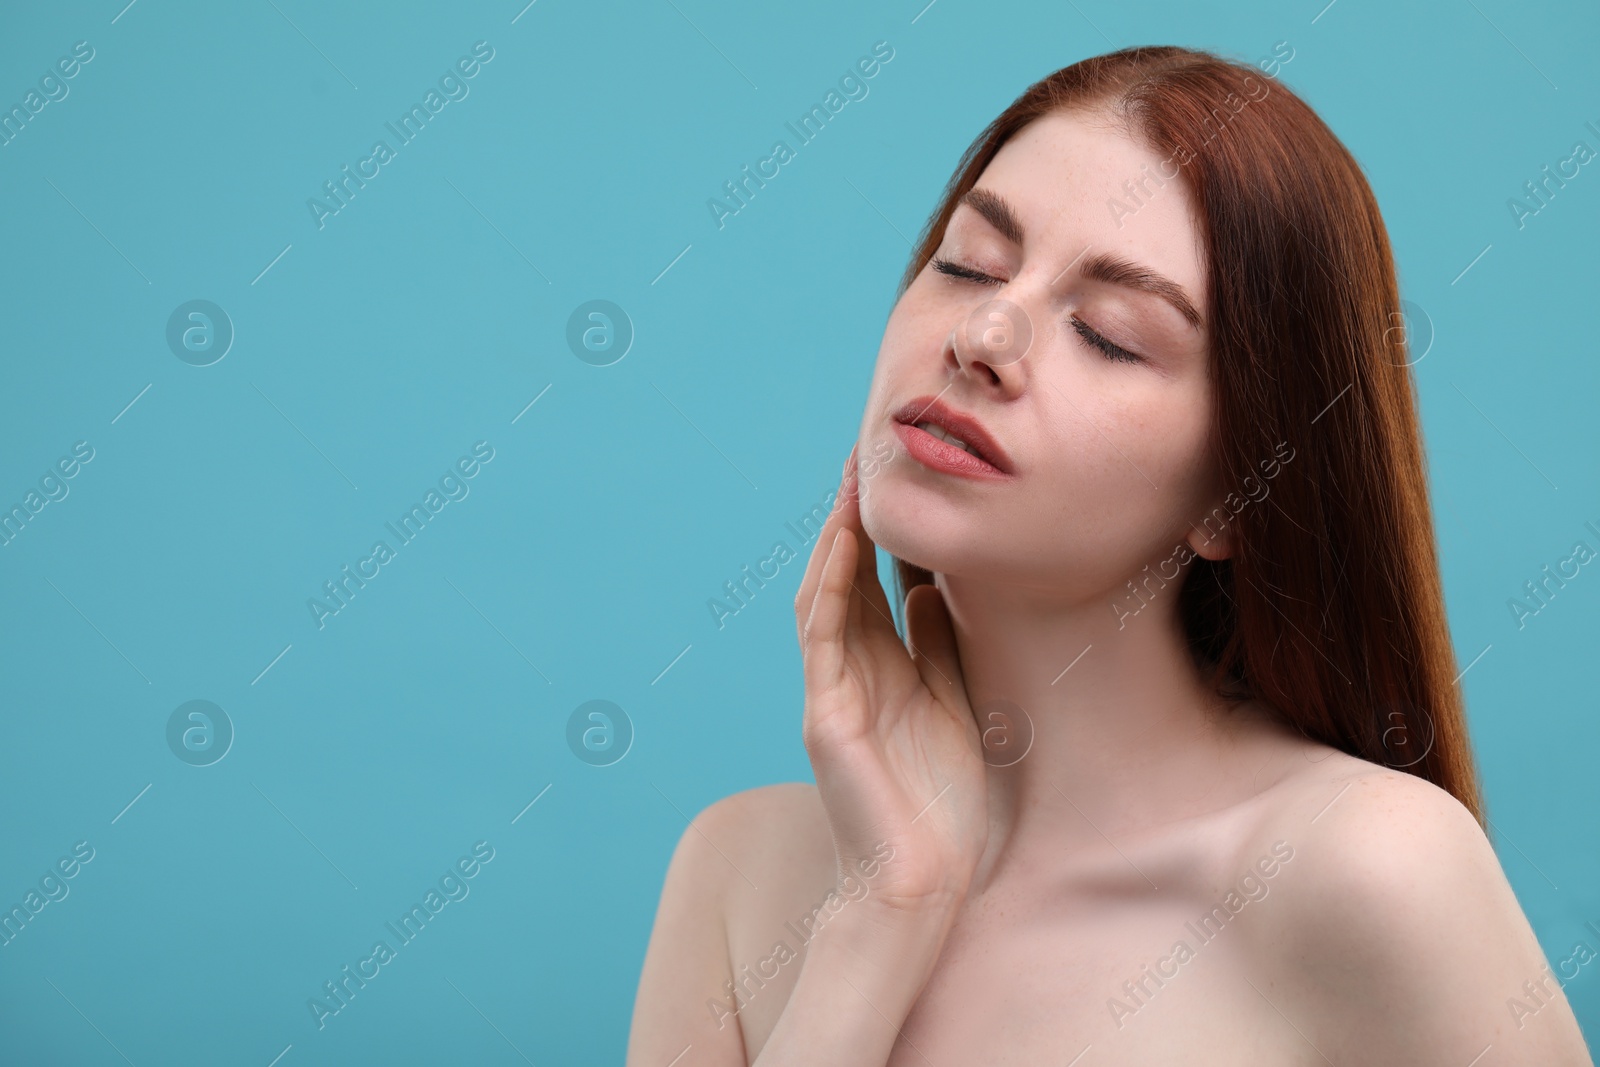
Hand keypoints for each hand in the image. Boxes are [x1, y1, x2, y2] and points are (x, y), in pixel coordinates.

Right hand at [793, 445, 988, 913]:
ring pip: (824, 598)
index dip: (878, 531)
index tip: (894, 477)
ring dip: (836, 538)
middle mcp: (846, 674)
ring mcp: (830, 692)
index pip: (870, 585)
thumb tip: (933, 591)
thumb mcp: (949, 702)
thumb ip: (935, 648)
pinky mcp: (826, 716)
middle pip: (842, 578)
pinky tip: (843, 545)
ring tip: (851, 483)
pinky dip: (831, 587)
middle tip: (864, 455)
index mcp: (877, 671)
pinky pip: (823, 638)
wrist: (921, 878)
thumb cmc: (939, 800)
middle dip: (851, 518)